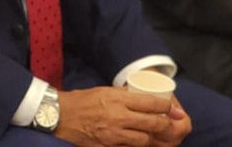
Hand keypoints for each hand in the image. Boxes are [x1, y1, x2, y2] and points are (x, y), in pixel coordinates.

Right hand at [54, 87, 187, 146]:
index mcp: (117, 99)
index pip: (151, 104)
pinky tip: (137, 140)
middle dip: (165, 124)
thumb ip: (123, 95)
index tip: (171, 107)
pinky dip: (136, 145)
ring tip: (153, 133)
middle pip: (153, 123)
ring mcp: (113, 135)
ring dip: (151, 137)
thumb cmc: (81, 100)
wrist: (59, 115)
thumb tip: (142, 95)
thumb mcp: (103, 90)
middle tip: (170, 122)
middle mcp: (118, 117)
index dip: (166, 106)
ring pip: (145, 140)